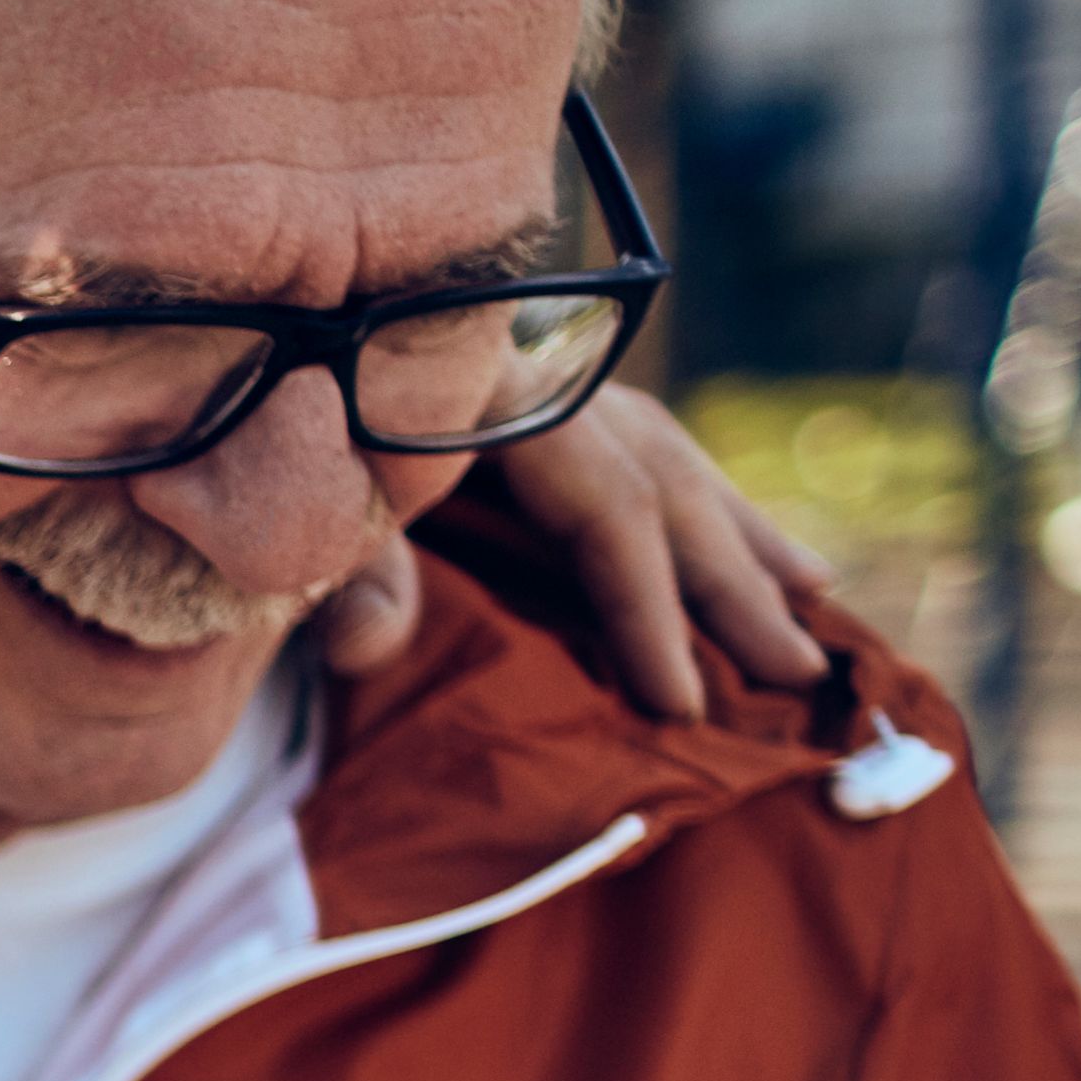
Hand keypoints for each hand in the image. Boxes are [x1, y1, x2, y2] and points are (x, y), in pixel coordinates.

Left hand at [309, 385, 836, 728]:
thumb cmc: (280, 460)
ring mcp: (567, 396)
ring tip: (814, 612)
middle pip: (664, 490)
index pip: (605, 511)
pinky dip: (729, 520)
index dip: (646, 609)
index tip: (678, 703)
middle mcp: (551, 387)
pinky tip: (796, 568)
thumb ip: (346, 576)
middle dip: (732, 590)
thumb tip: (368, 646)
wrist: (266, 378)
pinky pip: (669, 468)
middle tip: (793, 678)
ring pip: (682, 473)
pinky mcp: (571, 415)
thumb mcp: (306, 520)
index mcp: (495, 400)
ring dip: (751, 549)